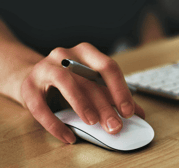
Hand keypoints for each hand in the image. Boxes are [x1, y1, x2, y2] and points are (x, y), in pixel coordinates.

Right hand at [21, 42, 144, 143]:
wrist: (33, 78)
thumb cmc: (70, 82)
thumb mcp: (92, 84)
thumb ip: (113, 96)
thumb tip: (139, 113)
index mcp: (86, 53)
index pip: (108, 67)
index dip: (120, 90)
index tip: (129, 111)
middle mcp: (65, 55)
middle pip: (89, 79)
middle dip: (105, 105)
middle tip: (115, 126)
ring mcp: (44, 68)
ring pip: (65, 83)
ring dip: (81, 104)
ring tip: (93, 123)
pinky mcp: (28, 87)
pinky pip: (41, 107)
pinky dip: (56, 124)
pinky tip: (68, 136)